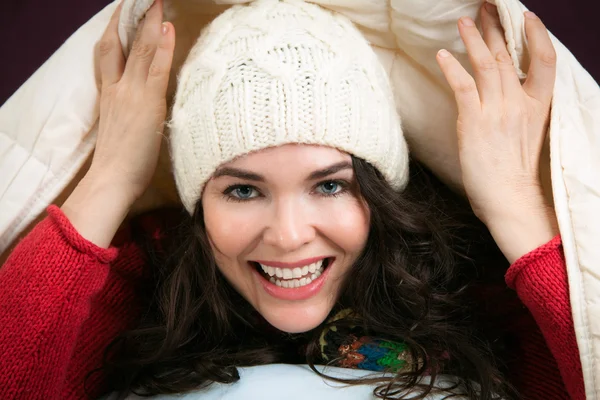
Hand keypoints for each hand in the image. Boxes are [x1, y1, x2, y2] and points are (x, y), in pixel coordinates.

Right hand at [89, 0, 174, 202]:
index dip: (117, 32)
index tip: (123, 16)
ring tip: (156, 2)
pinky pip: (157, 68)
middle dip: (130, 18)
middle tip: (139, 0)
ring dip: (149, 22)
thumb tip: (145, 103)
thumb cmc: (119, 162)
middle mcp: (117, 89)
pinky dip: (163, 46)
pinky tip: (169, 28)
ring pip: (140, 49)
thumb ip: (129, 109)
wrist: (111, 179)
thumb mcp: (122, 128)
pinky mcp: (147, 103)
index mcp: (108, 94)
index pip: (109, 55)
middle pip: (121, 44)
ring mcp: (131, 93)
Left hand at [436, 4, 557, 262]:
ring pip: (487, 64)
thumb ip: (518, 112)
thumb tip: (502, 97)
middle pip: (508, 56)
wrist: (509, 200)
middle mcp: (519, 104)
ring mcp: (496, 111)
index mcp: (537, 107)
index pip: (545, 61)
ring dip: (474, 39)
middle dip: (497, 28)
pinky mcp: (474, 122)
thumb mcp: (527, 136)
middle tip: (488, 7)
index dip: (537, 36)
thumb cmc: (516, 174)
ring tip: (465, 20)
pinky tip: (443, 54)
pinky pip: (463, 87)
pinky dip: (452, 68)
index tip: (526, 17)